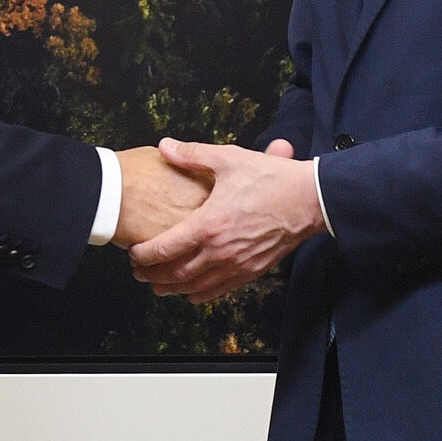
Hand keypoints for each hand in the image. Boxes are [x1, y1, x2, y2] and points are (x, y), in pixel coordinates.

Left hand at [129, 138, 322, 301]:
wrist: (309, 200)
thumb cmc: (271, 178)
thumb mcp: (228, 159)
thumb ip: (192, 154)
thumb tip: (165, 146)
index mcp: (209, 224)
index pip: (165, 248)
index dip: (143, 254)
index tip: (132, 252)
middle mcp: (219, 251)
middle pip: (175, 274)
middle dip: (152, 275)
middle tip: (138, 272)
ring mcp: (236, 265)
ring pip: (195, 288)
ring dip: (172, 289)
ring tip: (157, 285)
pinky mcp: (251, 272)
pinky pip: (219, 291)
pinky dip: (200, 294)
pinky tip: (192, 292)